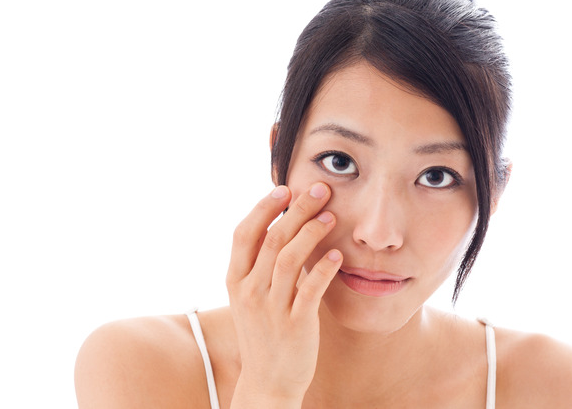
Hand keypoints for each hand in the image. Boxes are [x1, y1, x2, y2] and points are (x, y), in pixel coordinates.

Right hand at [226, 183, 341, 406]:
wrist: (267, 382)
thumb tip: (276, 224)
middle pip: (272, 238)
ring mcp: (271, 308)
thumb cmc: (263, 333)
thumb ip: (257, 264)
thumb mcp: (249, 297)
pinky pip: (310, 289)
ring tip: (331, 216)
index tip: (284, 189)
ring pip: (290, 258)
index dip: (264, 208)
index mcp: (235, 280)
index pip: (244, 233)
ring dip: (313, 232)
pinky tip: (337, 255)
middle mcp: (249, 291)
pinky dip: (324, 268)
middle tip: (319, 189)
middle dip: (297, 209)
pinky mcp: (296, 324)